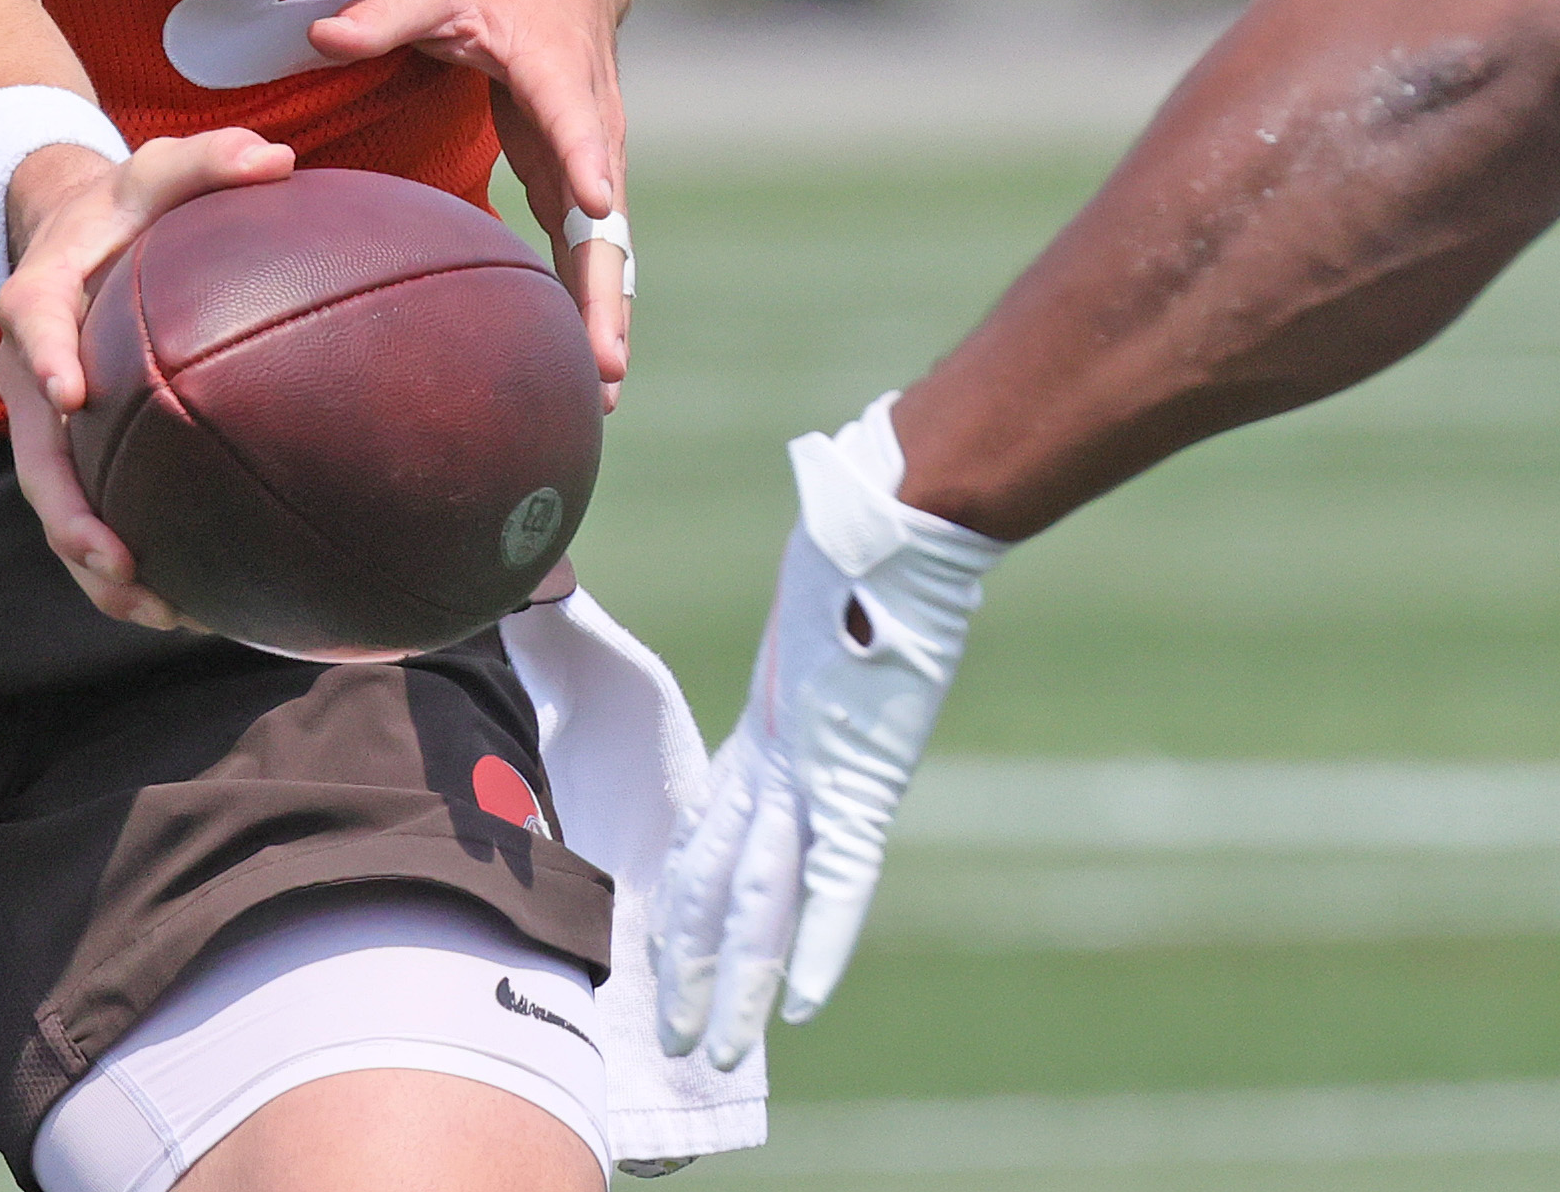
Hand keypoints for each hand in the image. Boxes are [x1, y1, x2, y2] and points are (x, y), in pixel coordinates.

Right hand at [0, 126, 296, 627]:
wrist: (71, 237)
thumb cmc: (125, 207)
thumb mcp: (159, 168)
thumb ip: (209, 160)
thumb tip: (281, 158)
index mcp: (40, 296)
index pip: (33, 323)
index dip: (47, 357)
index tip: (71, 393)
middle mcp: (30, 371)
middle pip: (35, 454)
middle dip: (68, 513)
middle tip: (113, 558)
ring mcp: (46, 422)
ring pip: (59, 502)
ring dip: (93, 563)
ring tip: (155, 609)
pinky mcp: (75, 450)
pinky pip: (91, 510)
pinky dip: (121, 564)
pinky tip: (182, 605)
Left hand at [308, 0, 639, 405]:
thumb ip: (383, 15)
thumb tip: (320, 37)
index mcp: (556, 74)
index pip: (574, 122)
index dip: (586, 161)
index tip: (599, 204)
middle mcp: (591, 124)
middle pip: (607, 218)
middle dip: (606, 293)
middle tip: (603, 364)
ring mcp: (595, 157)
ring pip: (608, 246)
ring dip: (606, 316)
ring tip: (600, 393)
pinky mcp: (581, 177)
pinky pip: (591, 248)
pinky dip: (590, 303)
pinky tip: (583, 365)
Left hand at [654, 395, 1005, 1066]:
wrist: (893, 506)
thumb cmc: (867, 522)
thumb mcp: (832, 582)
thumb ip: (827, 595)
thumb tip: (836, 538)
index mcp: (773, 723)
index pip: (717, 830)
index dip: (693, 897)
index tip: (673, 950)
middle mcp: (780, 755)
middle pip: (718, 879)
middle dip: (692, 965)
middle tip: (666, 1037)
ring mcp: (813, 763)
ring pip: (759, 896)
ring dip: (738, 983)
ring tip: (714, 1052)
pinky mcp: (857, 765)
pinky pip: (835, 873)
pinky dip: (818, 942)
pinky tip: (799, 1004)